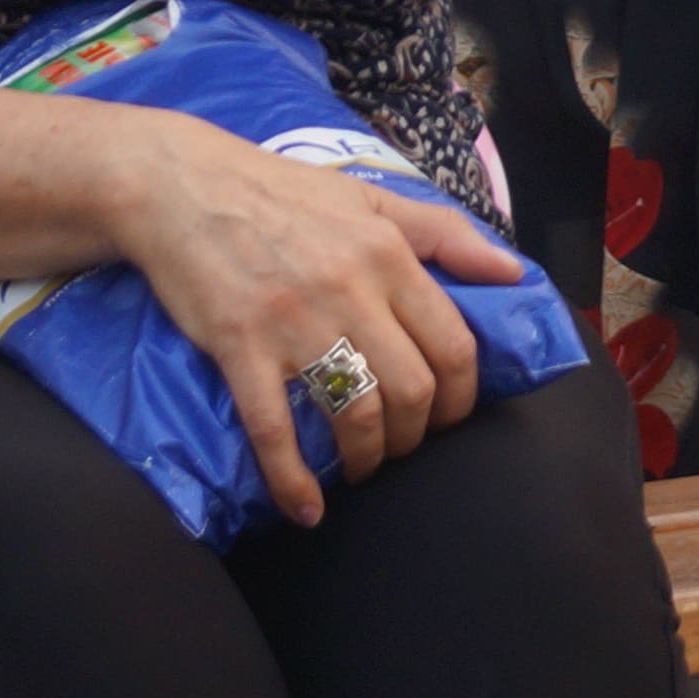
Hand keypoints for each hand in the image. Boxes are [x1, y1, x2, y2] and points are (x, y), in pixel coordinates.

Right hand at [102, 113, 521, 525]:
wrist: (184, 187)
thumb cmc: (283, 193)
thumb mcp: (374, 198)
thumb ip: (447, 235)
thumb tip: (514, 272)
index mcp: (389, 254)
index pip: (453, 343)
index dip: (461, 396)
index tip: (448, 417)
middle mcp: (351, 290)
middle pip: (411, 388)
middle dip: (415, 435)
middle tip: (402, 447)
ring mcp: (293, 322)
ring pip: (355, 412)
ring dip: (366, 458)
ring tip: (360, 469)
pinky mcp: (239, 346)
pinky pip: (273, 428)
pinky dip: (292, 479)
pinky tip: (304, 509)